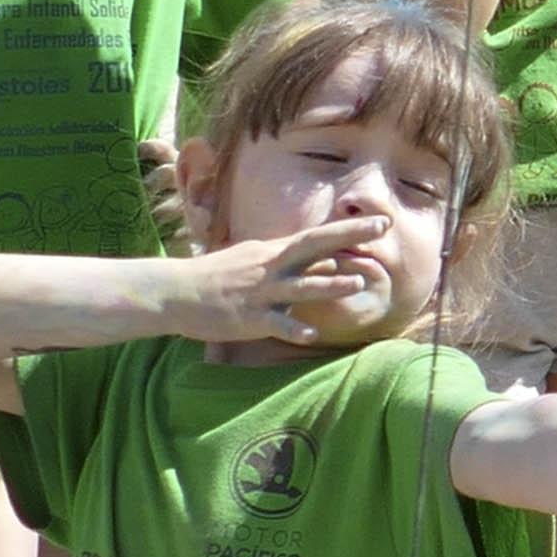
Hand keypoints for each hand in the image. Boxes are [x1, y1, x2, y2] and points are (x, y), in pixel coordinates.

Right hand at [173, 215, 404, 346]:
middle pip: (315, 247)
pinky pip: (276, 324)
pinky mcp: (249, 318)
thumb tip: (330, 263)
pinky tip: (312, 334)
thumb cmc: (216, 276)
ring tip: (358, 283)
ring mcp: (260, 292)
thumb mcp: (254, 260)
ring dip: (329, 285)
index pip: (316, 238)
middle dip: (348, 236)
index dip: (349, 230)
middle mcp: (270, 267)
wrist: (174, 291)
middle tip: (382, 227)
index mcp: (272, 252)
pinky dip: (294, 328)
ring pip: (301, 287)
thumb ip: (292, 263)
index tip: (382, 222)